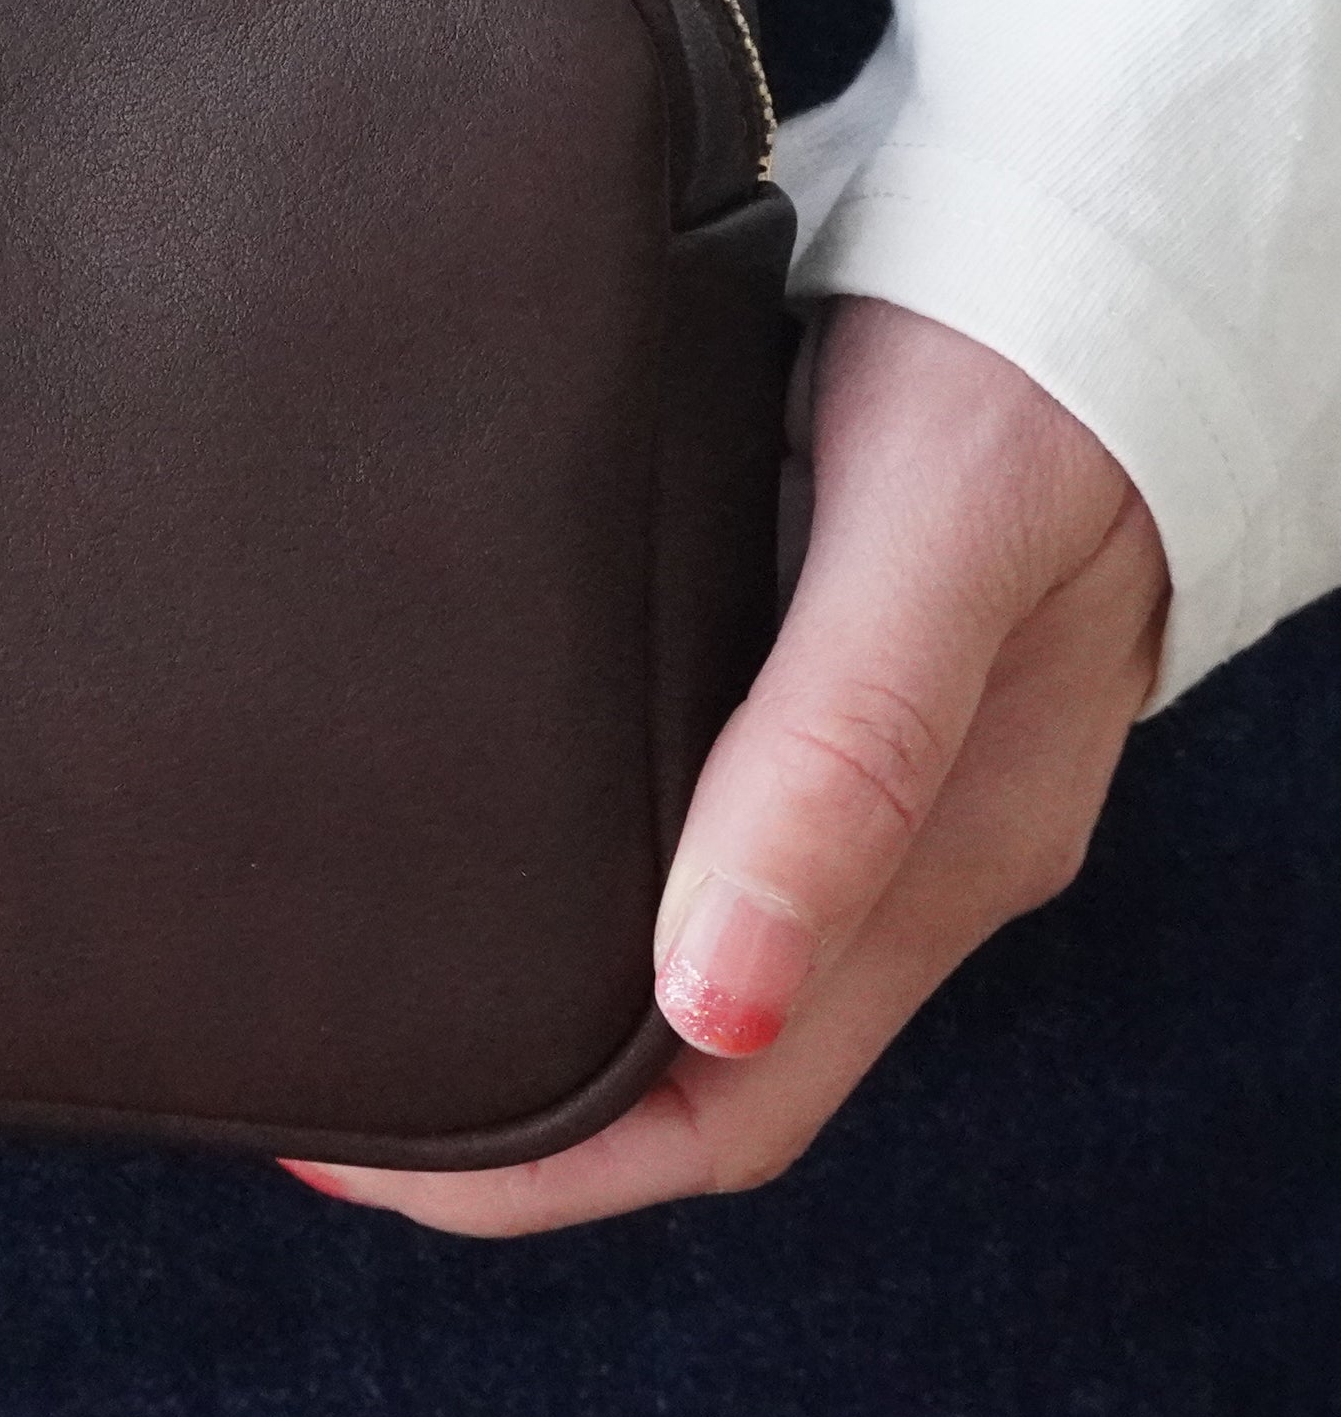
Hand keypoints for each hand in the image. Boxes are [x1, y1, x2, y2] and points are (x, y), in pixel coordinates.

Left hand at [291, 295, 1168, 1234]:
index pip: (721, 1110)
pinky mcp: (831, 692)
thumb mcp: (925, 553)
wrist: (1099, 246)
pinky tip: (480, 840)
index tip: (361, 1159)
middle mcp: (902, 856)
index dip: (544, 1171)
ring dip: (538, 1006)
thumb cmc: (1020, 380)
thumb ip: (838, 757)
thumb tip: (712, 1000)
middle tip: (317, 1085)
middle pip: (689, 1068)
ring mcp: (875, 781)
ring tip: (365, 981)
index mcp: (937, 864)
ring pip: (688, 961)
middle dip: (509, 1115)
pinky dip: (582, 886)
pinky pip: (699, 840)